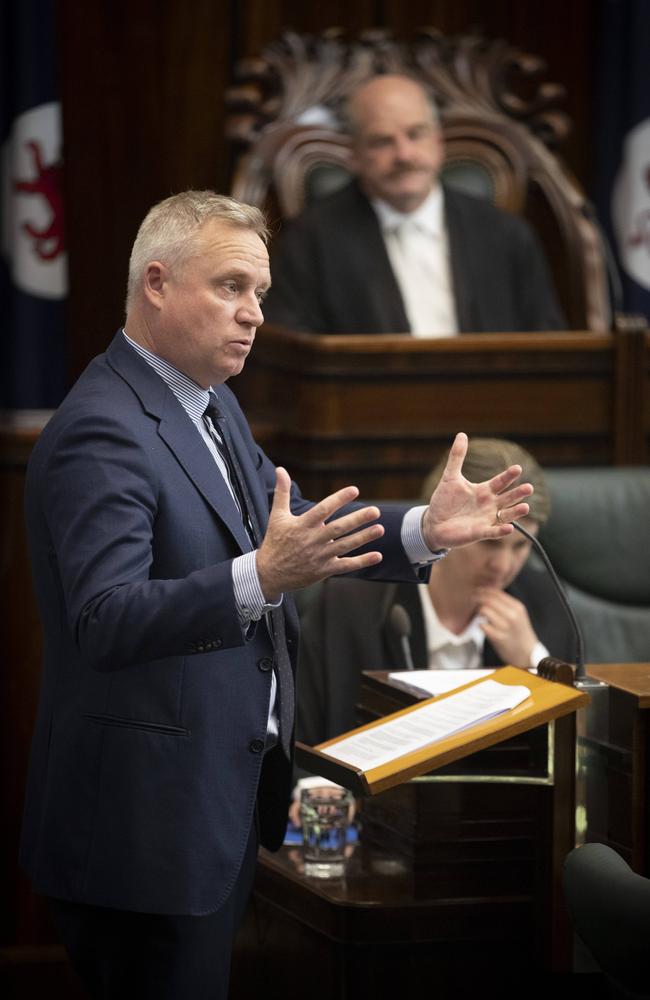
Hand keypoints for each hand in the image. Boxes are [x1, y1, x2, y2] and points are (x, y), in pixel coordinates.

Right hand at [257, 468, 384, 600]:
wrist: (269, 574)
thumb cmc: (275, 542)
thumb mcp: (276, 516)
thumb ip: (282, 492)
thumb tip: (280, 469)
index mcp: (302, 525)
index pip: (323, 510)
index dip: (338, 499)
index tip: (354, 490)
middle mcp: (312, 540)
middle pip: (338, 528)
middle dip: (357, 519)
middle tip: (375, 511)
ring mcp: (319, 556)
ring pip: (344, 546)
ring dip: (363, 538)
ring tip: (380, 529)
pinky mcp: (323, 570)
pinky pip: (345, 566)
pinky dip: (362, 562)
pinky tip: (377, 556)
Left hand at [422, 433, 532, 550]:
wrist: (433, 523)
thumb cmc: (444, 501)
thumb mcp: (450, 477)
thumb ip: (457, 457)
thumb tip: (462, 434)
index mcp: (484, 491)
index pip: (500, 482)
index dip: (508, 476)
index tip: (517, 468)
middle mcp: (489, 505)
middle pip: (508, 498)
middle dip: (518, 493)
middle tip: (529, 488)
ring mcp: (486, 519)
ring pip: (506, 515)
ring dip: (516, 512)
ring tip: (525, 507)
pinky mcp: (479, 532)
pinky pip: (493, 532)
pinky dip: (501, 530)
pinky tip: (509, 528)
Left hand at [476, 587, 537, 667]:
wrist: (527, 653)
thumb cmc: (519, 632)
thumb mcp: (518, 614)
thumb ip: (505, 603)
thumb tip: (488, 592)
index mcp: (517, 607)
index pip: (496, 592)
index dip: (484, 590)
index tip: (477, 590)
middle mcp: (512, 615)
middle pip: (488, 599)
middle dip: (478, 597)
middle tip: (472, 598)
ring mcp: (505, 627)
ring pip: (484, 610)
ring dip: (478, 610)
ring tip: (479, 613)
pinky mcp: (498, 637)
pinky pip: (482, 625)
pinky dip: (480, 624)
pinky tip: (483, 625)